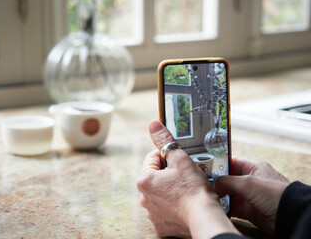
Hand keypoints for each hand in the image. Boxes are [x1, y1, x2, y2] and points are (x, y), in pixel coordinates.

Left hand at [137, 120, 238, 238]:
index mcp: (145, 180)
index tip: (180, 160)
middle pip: (157, 175)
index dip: (168, 155)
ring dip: (171, 188)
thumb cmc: (194, 190)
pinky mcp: (161, 224)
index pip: (153, 157)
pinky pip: (166, 208)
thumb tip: (153, 125)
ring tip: (187, 189)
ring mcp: (152, 212)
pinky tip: (184, 203)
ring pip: (161, 191)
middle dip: (170, 172)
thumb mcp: (180, 159)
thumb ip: (165, 141)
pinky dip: (173, 204)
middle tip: (185, 175)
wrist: (204, 218)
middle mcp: (144, 197)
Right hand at [215, 157, 289, 234]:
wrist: (288, 216)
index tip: (208, 167)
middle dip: (218, 182)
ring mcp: (250, 196)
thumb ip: (227, 181)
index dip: (221, 164)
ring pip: (229, 194)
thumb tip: (215, 184)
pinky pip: (233, 207)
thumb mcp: (247, 183)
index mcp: (254, 167)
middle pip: (229, 179)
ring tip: (212, 196)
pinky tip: (219, 207)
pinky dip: (226, 208)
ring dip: (221, 196)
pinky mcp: (249, 210)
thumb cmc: (275, 194)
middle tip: (207, 184)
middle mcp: (251, 181)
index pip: (233, 162)